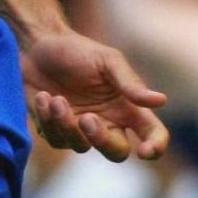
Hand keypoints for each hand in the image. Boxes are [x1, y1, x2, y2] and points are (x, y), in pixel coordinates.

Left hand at [21, 30, 169, 161]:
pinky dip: (48, 120)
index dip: (155, 146)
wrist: (37, 45)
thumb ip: (130, 83)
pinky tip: (42, 97)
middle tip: (86, 118)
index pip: (151, 133)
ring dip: (67, 124)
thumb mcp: (107, 61)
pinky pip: (55, 140)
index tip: (144, 151)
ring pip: (81, 147)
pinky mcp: (56, 130)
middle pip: (117, 152)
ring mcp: (80, 129)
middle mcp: (107, 121)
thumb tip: (160, 100)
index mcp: (126, 106)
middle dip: (102, 140)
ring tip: (56, 98)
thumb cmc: (77, 50)